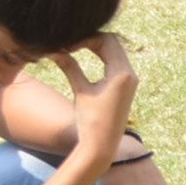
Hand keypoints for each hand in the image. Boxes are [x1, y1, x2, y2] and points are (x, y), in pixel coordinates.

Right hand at [59, 33, 138, 161]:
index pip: (106, 41)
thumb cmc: (90, 121)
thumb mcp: (80, 91)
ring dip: (97, 47)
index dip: (86, 38)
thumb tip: (54, 49)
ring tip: (75, 48)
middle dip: (91, 40)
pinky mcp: (127, 86)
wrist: (102, 146)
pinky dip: (102, 57)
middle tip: (70, 43)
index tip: (68, 43)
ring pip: (115, 52)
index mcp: (121, 74)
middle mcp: (130, 74)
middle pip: (112, 43)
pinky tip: (87, 56)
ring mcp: (131, 80)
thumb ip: (70, 67)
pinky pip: (116, 62)